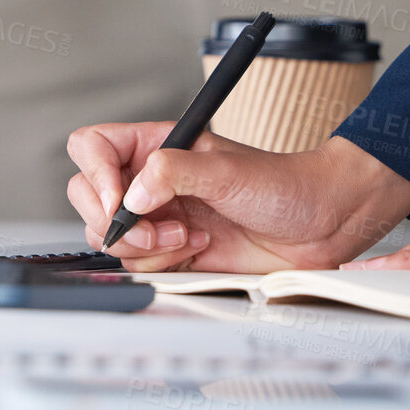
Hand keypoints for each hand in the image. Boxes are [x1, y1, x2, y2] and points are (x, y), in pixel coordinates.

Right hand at [67, 124, 409, 273]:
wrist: (321, 224)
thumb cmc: (285, 184)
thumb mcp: (227, 169)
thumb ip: (174, 171)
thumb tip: (134, 192)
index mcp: (155, 145)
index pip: (91, 147)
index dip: (95, 174)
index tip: (119, 200)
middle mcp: (149, 180)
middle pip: (88, 197)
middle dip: (119, 222)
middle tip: (157, 228)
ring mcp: (158, 216)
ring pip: (110, 237)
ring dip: (149, 245)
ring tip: (192, 236)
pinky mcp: (170, 250)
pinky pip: (139, 264)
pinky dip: (164, 263)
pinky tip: (198, 248)